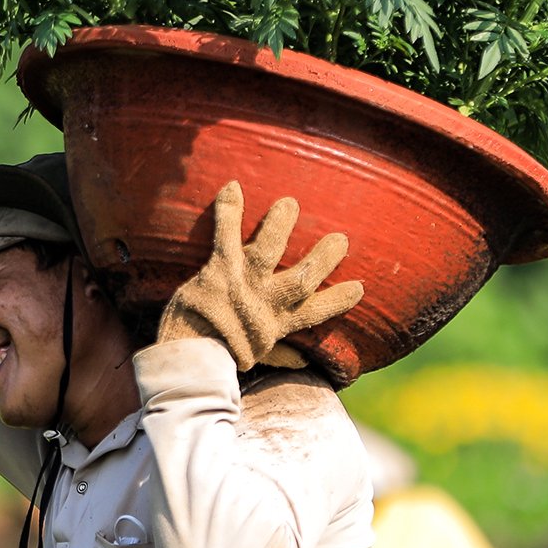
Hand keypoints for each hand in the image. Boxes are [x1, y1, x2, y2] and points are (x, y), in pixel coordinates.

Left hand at [156, 180, 363, 371]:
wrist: (188, 354)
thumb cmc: (221, 355)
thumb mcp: (255, 357)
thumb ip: (280, 354)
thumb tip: (303, 361)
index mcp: (278, 323)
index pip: (316, 311)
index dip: (338, 300)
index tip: (359, 288)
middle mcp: (266, 301)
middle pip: (303, 277)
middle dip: (323, 258)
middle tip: (340, 239)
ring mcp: (243, 282)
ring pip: (269, 249)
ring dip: (280, 225)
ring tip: (290, 205)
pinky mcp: (219, 268)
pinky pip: (225, 234)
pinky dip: (229, 210)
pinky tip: (232, 186)